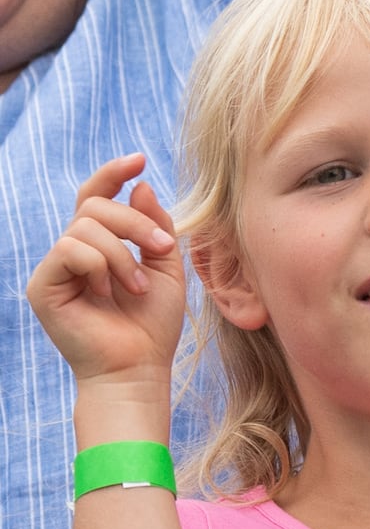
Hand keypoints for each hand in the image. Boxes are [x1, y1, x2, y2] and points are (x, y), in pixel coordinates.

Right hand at [27, 154, 185, 385]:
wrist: (138, 369)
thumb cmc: (153, 328)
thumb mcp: (166, 270)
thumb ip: (156, 228)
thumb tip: (140, 186)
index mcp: (100, 247)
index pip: (97, 197)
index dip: (113, 173)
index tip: (138, 159)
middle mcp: (73, 253)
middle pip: (94, 205)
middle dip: (133, 222)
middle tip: (160, 249)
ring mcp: (56, 269)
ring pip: (85, 225)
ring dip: (121, 253)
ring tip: (136, 287)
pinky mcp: (43, 286)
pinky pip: (69, 249)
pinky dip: (98, 265)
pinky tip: (107, 293)